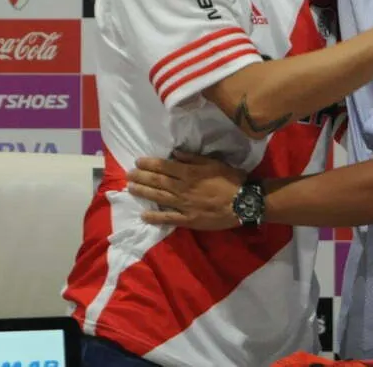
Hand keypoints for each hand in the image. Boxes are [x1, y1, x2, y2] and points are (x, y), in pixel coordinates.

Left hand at [126, 151, 245, 229]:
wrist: (243, 203)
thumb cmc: (231, 180)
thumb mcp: (214, 164)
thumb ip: (194, 159)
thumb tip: (176, 154)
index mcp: (190, 173)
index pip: (165, 167)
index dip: (150, 164)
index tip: (138, 161)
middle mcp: (183, 188)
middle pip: (158, 182)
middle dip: (142, 177)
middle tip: (128, 174)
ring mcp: (184, 205)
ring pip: (159, 197)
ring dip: (144, 192)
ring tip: (131, 188)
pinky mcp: (188, 219)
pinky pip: (168, 218)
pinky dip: (155, 217)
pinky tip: (143, 215)